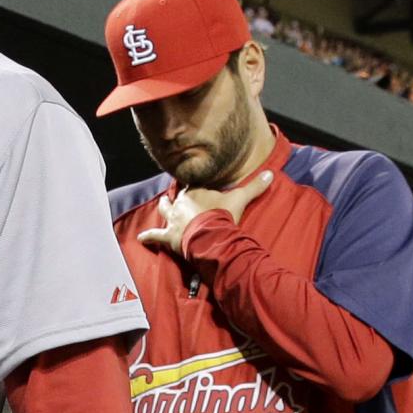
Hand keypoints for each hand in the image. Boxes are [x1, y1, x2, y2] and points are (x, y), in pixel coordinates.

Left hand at [137, 171, 271, 254]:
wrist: (210, 235)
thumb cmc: (222, 216)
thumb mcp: (240, 199)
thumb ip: (254, 187)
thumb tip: (271, 174)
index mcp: (196, 192)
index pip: (193, 186)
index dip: (194, 187)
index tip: (195, 186)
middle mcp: (181, 203)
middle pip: (177, 197)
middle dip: (177, 196)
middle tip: (177, 195)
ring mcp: (173, 219)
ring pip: (164, 210)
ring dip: (164, 208)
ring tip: (161, 204)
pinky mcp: (168, 236)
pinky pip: (155, 236)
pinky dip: (148, 237)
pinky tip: (141, 238)